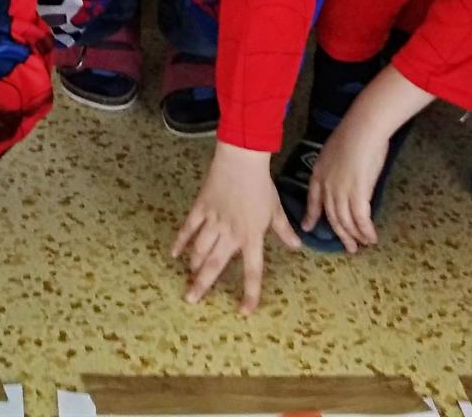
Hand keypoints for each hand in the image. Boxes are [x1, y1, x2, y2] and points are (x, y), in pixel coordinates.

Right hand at [171, 140, 300, 311]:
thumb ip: (284, 231)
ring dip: (193, 265)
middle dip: (203, 284)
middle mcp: (231, 233)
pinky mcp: (201, 208)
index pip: (252, 271)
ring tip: (188, 278)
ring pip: (200, 249)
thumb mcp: (276, 209)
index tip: (243, 311)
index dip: (249, 293)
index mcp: (252, 236)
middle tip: (191, 299)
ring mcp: (213, 221)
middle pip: (215, 264)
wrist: (241, 160)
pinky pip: (189, 228)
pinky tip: (174, 253)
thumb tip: (298, 246)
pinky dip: (181, 241)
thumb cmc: (261, 185)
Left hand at [304, 109, 392, 252]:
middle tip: (348, 247)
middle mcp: (327, 187)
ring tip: (361, 245)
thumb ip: (335, 168)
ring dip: (354, 236)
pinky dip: (366, 230)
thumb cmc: (352, 135)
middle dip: (340, 233)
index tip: (307, 228)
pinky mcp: (358, 194)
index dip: (311, 215)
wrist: (362, 129)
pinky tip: (371, 237)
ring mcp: (341, 192)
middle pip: (331, 216)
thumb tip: (344, 175)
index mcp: (318, 175)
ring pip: (345, 221)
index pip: (312, 200)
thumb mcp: (333, 152)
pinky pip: (360, 219)